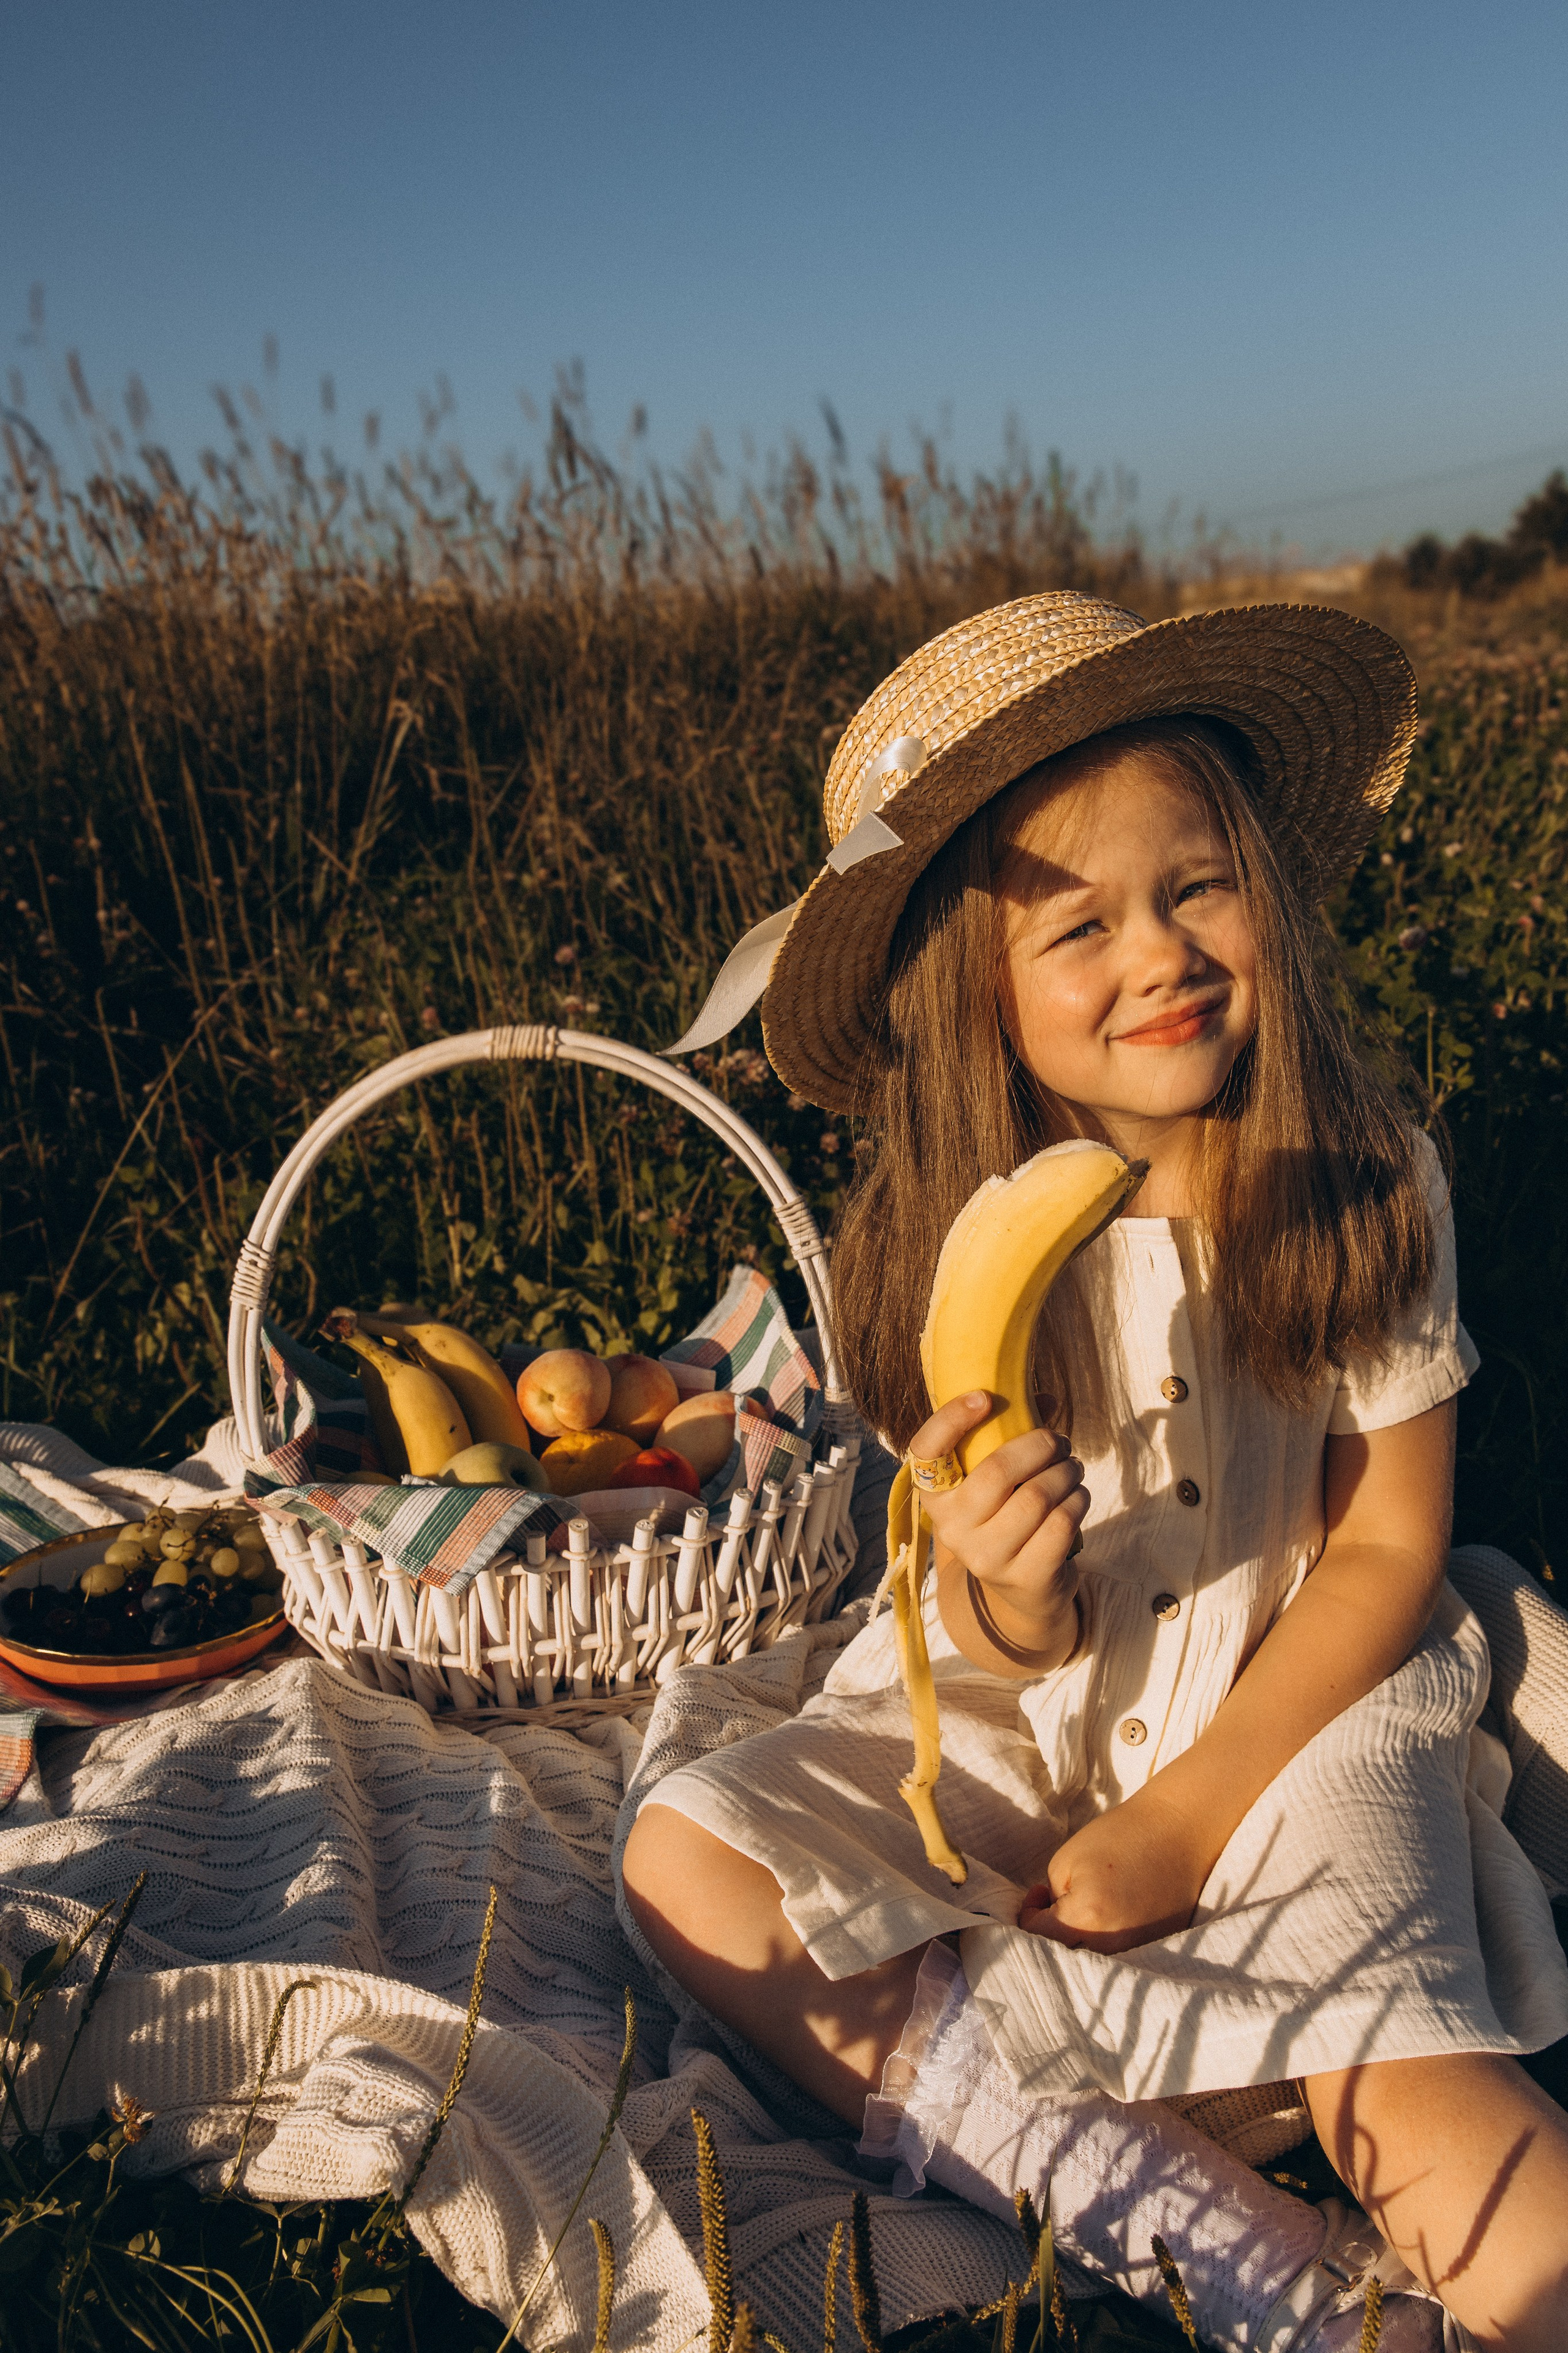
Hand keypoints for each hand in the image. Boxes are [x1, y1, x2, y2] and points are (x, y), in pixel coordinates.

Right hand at [914, 1391, 1086, 1667]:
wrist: (1021, 1591)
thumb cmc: (1007, 1515)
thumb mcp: (995, 1480)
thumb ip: (1009, 1435)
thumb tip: (1045, 1398)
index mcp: (935, 1496)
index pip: (926, 1450)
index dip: (951, 1418)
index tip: (984, 1397)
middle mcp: (952, 1529)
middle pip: (998, 1470)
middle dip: (1040, 1446)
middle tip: (1058, 1442)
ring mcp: (986, 1558)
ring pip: (1037, 1497)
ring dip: (1066, 1473)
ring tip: (1072, 1469)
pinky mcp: (1025, 1577)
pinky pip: (1061, 1524)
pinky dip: (1078, 1501)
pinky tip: (1077, 1497)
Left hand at [1018, 1786, 1209, 1952]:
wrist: (1177, 1832)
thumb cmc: (1119, 1837)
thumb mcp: (1065, 1862)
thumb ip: (1052, 1900)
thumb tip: (1053, 1921)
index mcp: (1088, 1919)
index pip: (1039, 1935)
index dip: (1030, 1912)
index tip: (1038, 1892)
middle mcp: (1113, 1946)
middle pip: (1064, 1956)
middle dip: (1052, 1931)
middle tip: (1055, 1903)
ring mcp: (1138, 1952)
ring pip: (1091, 1962)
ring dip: (1078, 1941)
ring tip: (1083, 1907)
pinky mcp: (1156, 1949)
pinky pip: (1118, 1958)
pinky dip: (1105, 1942)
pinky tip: (1108, 1916)